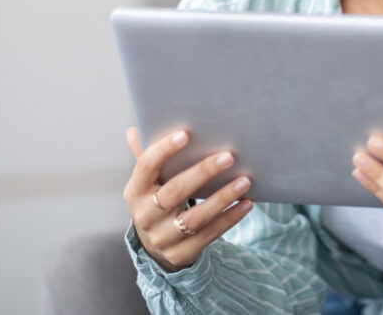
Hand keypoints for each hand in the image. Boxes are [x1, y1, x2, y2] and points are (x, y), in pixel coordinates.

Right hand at [122, 126, 253, 271]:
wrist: (156, 245)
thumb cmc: (157, 199)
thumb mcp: (149, 181)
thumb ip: (147, 156)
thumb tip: (135, 129)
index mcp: (135, 191)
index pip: (145, 167)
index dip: (164, 150)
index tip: (186, 133)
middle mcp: (145, 216)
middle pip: (175, 191)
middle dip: (203, 173)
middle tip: (229, 156)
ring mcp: (162, 237)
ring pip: (195, 217)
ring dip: (223, 198)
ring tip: (245, 180)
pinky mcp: (180, 253)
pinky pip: (209, 234)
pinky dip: (230, 218)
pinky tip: (247, 203)